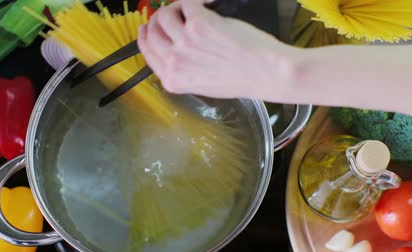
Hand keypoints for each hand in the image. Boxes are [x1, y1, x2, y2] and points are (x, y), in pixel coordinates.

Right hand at [137, 0, 289, 99]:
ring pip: (165, 14)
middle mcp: (174, 62)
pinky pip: (187, 3)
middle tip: (173, 12)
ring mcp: (185, 42)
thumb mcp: (203, 83)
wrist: (265, 73)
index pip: (147, 52)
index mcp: (173, 79)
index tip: (148, 27)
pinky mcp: (199, 23)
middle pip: (152, 31)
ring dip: (177, 7)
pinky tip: (208, 3)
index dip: (146, 36)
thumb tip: (175, 45)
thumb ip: (184, 68)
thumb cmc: (242, 78)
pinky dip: (197, 0)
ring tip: (193, 8)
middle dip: (160, 18)